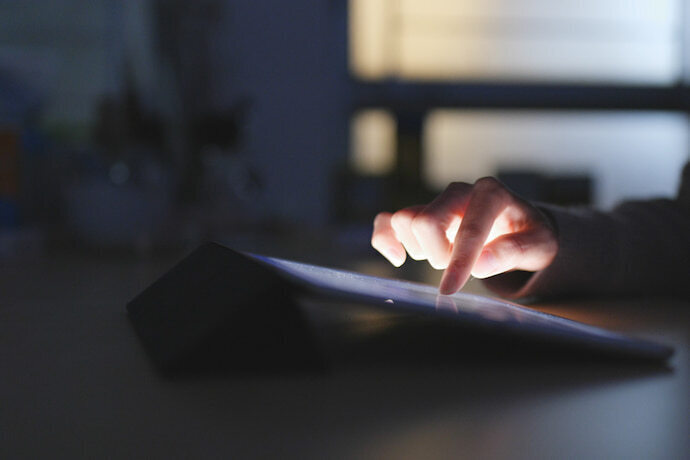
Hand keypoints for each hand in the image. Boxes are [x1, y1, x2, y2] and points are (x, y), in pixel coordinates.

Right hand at [371, 177, 557, 293]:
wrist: (519, 228)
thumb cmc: (530, 235)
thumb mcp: (540, 246)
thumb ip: (514, 252)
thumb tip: (481, 263)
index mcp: (491, 193)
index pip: (468, 229)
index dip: (458, 262)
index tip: (449, 290)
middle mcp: (460, 191)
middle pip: (426, 221)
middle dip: (438, 255)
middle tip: (459, 268)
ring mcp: (437, 201)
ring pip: (405, 221)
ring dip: (420, 249)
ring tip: (445, 257)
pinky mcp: (420, 213)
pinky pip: (387, 221)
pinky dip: (385, 239)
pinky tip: (397, 258)